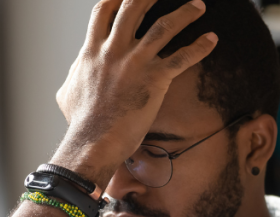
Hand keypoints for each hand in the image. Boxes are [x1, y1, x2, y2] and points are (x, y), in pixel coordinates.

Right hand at [50, 0, 218, 189]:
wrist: (93, 141)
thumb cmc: (81, 122)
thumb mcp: (67, 92)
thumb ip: (75, 74)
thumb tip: (75, 72)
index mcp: (92, 50)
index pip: (103, 11)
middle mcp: (114, 50)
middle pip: (134, 6)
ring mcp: (136, 62)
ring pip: (165, 26)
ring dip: (185, 12)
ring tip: (199, 5)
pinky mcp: (155, 79)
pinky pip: (182, 57)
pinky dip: (200, 47)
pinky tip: (212, 39)